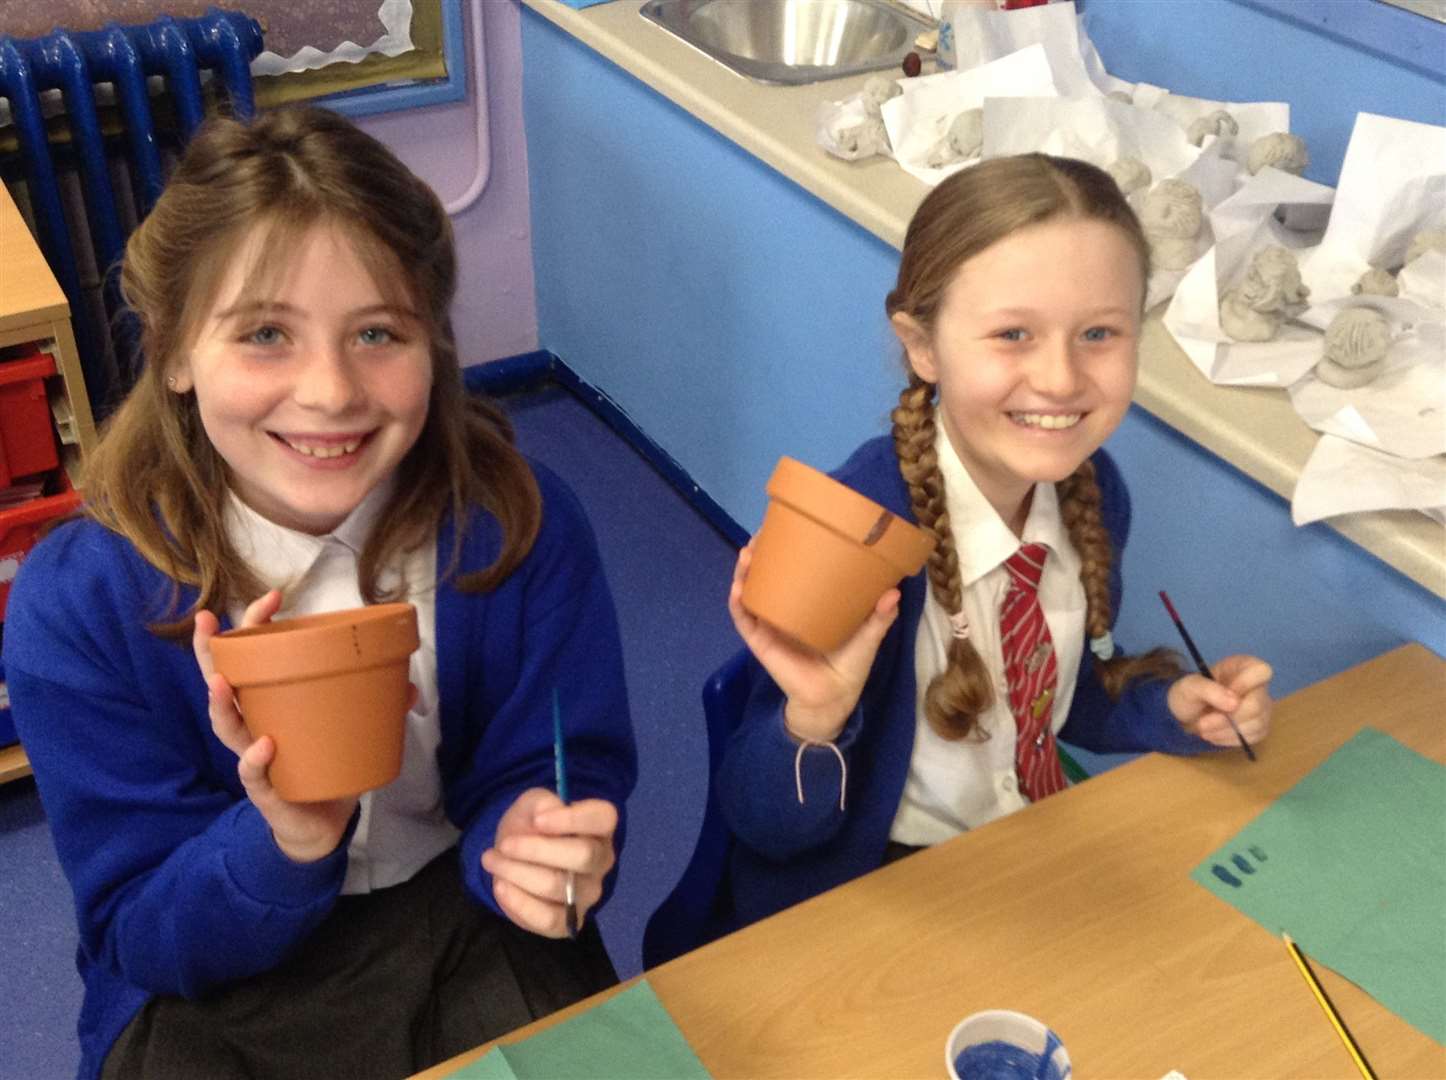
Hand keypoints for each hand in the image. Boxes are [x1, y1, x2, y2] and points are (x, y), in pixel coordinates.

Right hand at [194, 590, 359, 862]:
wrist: (320, 825)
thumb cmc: (326, 768)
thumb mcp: (351, 732)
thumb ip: (377, 708)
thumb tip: (409, 687)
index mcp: (269, 705)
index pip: (251, 659)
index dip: (254, 627)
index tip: (271, 598)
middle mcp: (252, 726)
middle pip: (219, 683)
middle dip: (208, 651)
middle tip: (205, 620)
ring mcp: (253, 758)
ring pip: (226, 727)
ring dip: (220, 704)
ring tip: (220, 682)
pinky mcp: (265, 791)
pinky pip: (253, 775)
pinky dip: (255, 760)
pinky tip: (263, 746)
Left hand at [481, 788, 617, 938]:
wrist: (516, 853)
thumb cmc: (532, 824)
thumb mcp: (533, 803)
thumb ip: (541, 803)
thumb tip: (544, 816)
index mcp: (599, 826)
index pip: (603, 818)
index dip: (572, 818)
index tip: (538, 820)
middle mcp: (601, 861)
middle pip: (583, 855)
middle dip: (536, 849)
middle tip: (504, 844)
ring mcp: (588, 893)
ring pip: (558, 887)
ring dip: (517, 873)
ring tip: (491, 860)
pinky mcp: (569, 920)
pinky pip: (549, 920)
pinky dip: (520, 904)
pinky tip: (501, 887)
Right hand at [728, 543, 898, 741]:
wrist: (832, 698)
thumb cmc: (850, 665)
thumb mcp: (868, 636)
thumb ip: (879, 616)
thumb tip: (894, 592)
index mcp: (808, 603)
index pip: (794, 570)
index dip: (787, 549)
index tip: (788, 527)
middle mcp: (785, 609)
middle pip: (765, 575)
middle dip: (760, 553)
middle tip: (762, 533)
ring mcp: (770, 624)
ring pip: (750, 592)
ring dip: (744, 571)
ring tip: (748, 552)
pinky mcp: (760, 642)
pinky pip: (744, 619)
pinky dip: (738, 603)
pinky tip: (739, 587)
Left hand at [1168, 654, 1272, 747]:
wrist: (1186, 715)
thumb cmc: (1190, 693)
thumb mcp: (1190, 686)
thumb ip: (1209, 690)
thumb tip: (1235, 703)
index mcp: (1244, 666)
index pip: (1262, 671)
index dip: (1245, 685)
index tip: (1225, 693)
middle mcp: (1258, 687)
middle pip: (1258, 705)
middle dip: (1228, 717)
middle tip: (1203, 722)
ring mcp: (1262, 708)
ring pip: (1256, 724)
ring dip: (1225, 730)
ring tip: (1204, 728)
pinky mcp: (1259, 728)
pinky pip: (1252, 737)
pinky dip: (1229, 739)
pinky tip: (1214, 733)